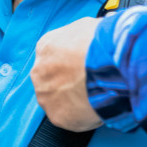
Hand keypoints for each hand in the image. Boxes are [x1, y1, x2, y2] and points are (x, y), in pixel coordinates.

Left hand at [31, 17, 103, 132]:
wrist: (107, 65)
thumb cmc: (100, 44)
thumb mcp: (89, 27)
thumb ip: (82, 36)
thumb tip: (92, 37)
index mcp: (46, 47)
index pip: (53, 58)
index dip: (71, 65)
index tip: (82, 69)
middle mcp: (39, 71)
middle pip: (53, 80)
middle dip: (69, 83)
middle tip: (90, 85)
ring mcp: (46, 95)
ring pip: (58, 101)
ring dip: (74, 101)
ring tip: (96, 97)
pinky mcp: (57, 116)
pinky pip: (70, 119)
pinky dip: (83, 117)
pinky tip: (97, 108)